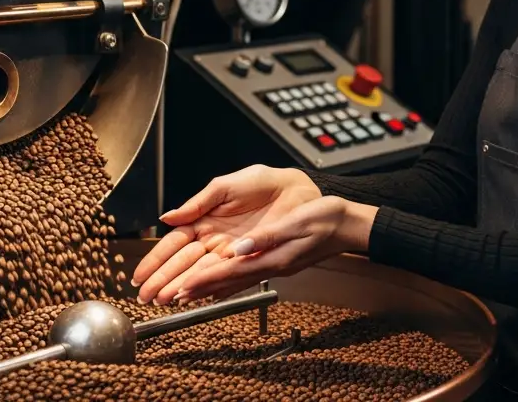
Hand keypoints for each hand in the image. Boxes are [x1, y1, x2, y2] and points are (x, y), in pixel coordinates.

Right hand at [133, 164, 320, 303]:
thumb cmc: (261, 183)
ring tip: (164, 300)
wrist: (295, 189)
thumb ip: (196, 204)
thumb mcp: (224, 187)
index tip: (140, 275)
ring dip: (182, 286)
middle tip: (145, 296)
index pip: (174, 244)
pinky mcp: (249, 260)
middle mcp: (214, 241)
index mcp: (204, 221)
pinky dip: (211, 287)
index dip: (157, 260)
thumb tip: (166, 217)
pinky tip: (195, 297)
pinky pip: (227, 276)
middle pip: (183, 264)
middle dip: (163, 280)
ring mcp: (230, 252)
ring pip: (201, 272)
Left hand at [170, 196, 377, 301]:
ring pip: (233, 282)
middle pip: (226, 283)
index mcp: (271, 258)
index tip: (181, 288)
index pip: (230, 272)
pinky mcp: (275, 262)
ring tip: (185, 294)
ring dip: (208, 289)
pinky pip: (244, 276)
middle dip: (198, 290)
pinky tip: (217, 284)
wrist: (347, 226)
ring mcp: (272, 266)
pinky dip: (225, 282)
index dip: (203, 280)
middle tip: (171, 298)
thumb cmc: (325, 220)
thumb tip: (240, 247)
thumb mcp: (296, 222)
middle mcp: (269, 267)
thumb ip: (267, 236)